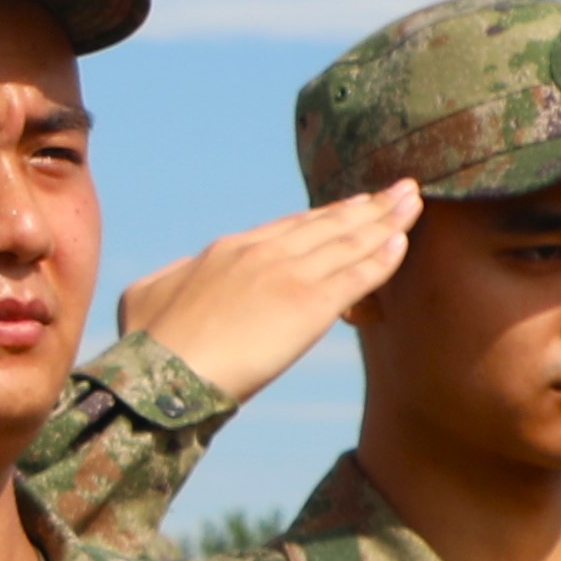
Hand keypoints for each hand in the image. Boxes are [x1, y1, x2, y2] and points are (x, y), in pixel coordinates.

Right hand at [104, 185, 421, 409]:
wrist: (161, 371)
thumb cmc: (147, 342)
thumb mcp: (148, 294)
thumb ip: (175, 277)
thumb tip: (181, 273)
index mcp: (229, 249)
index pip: (290, 227)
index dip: (326, 215)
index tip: (352, 206)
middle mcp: (264, 252)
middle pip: (328, 224)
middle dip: (367, 206)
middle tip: (400, 190)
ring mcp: (289, 275)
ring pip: (350, 241)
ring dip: (386, 220)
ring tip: (413, 202)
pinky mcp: (310, 305)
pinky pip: (358, 275)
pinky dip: (383, 257)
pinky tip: (404, 241)